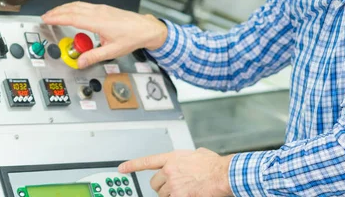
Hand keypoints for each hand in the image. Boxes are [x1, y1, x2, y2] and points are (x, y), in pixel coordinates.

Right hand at [41, 2, 167, 67]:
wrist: (146, 28)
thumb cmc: (133, 37)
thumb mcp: (112, 51)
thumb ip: (94, 56)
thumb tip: (80, 62)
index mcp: (98, 22)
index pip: (72, 18)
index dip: (57, 18)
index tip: (46, 19)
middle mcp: (98, 12)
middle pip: (72, 8)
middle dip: (57, 12)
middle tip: (45, 16)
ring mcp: (101, 9)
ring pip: (78, 5)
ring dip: (64, 8)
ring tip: (54, 13)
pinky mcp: (104, 9)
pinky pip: (84, 5)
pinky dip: (73, 7)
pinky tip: (71, 11)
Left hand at [118, 148, 234, 196]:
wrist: (222, 174)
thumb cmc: (214, 165)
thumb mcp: (197, 153)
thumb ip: (186, 158)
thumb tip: (187, 161)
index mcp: (173, 157)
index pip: (147, 161)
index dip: (132, 165)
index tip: (122, 168)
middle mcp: (170, 170)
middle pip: (154, 183)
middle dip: (162, 186)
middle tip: (173, 186)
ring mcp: (173, 185)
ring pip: (162, 195)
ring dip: (170, 194)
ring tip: (184, 190)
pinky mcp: (179, 196)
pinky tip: (187, 194)